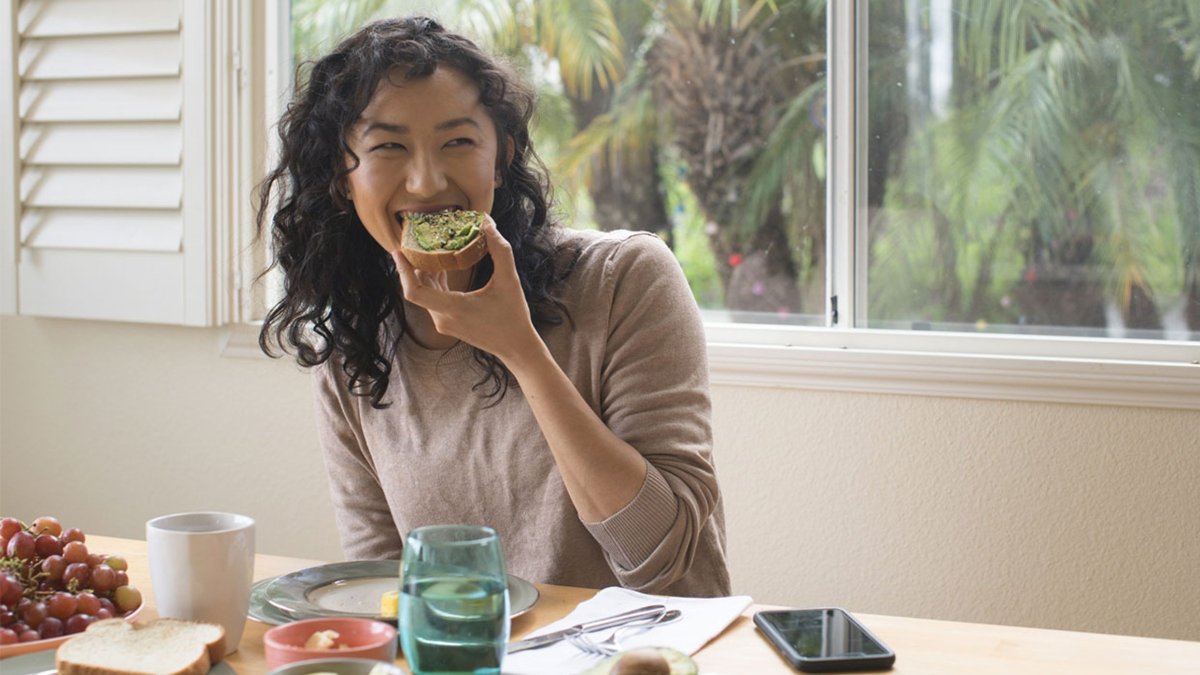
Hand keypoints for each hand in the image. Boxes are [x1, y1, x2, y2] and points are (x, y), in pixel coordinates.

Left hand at [391, 216, 540, 363]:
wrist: (516, 346)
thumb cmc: (513, 315)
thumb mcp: (509, 280)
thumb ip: (499, 249)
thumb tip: (486, 223)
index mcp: (453, 308)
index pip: (414, 292)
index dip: (403, 271)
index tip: (398, 251)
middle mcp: (442, 318)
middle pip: (417, 288)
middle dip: (413, 264)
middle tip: (414, 240)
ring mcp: (443, 323)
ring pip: (425, 293)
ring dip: (425, 272)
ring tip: (427, 248)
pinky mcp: (448, 323)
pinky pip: (433, 299)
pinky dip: (434, 282)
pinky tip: (441, 266)